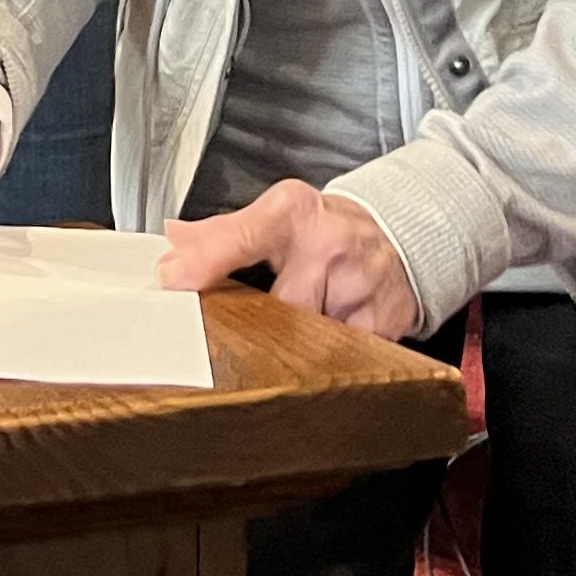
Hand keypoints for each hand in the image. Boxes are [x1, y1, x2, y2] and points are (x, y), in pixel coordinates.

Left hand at [156, 179, 422, 337]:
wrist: (402, 234)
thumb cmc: (327, 230)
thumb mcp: (276, 216)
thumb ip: (221, 234)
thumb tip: (173, 245)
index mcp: (295, 213)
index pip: (244, 235)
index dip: (206, 259)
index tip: (173, 279)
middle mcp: (330, 244)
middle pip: (274, 305)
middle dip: (253, 324)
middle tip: (238, 330)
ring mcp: (361, 286)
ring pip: (305, 341)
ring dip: (290, 348)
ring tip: (289, 335)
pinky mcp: (385, 324)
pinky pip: (339, 359)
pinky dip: (324, 362)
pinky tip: (323, 347)